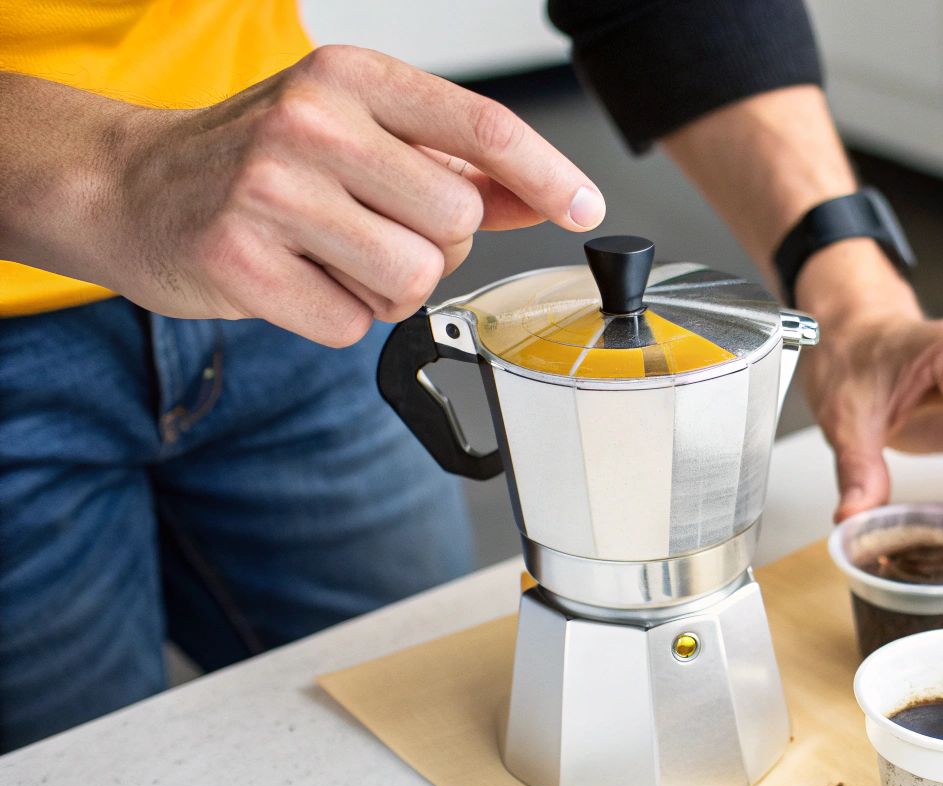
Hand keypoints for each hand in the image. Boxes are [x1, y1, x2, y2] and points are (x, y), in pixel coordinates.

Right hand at [90, 46, 604, 345]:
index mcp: (350, 77)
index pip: (482, 127)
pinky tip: (297, 282)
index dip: (549, 174)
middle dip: (436, 245)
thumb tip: (549, 197)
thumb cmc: (261, 162)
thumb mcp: (360, 135)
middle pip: (455, 221)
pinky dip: (338, 318)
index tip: (586, 208)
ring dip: (389, 289)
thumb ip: (459, 167)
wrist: (128, 187)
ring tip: (336, 259)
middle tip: (375, 230)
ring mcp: (270, 191)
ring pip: (413, 278)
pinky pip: (353, 324)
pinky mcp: (239, 261)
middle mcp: (311, 123)